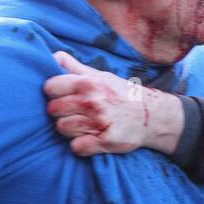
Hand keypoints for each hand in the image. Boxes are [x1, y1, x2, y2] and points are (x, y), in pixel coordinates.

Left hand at [44, 52, 183, 156]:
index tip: (64, 96)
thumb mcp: (101, 76)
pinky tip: (89, 139)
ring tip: (83, 125)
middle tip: (75, 113)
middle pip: (53, 110)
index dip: (55, 92)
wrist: (153, 115)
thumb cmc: (122, 94)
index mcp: (89, 83)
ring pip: (62, 128)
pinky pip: (76, 147)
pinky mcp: (105, 141)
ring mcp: (98, 122)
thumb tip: (53, 55)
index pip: (50, 87)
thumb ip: (75, 68)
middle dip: (61, 112)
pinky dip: (80, 145)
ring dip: (70, 129)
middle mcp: (92, 101)